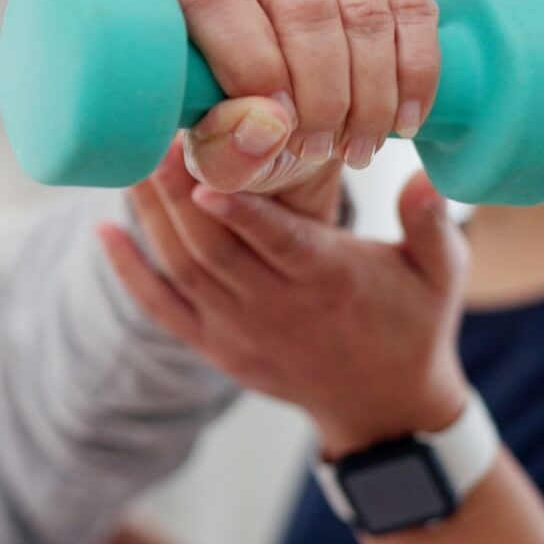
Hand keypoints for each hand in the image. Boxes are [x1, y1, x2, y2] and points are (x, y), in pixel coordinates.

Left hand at [100, 139, 470, 457]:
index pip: (278, 243)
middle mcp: (277, 307)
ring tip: (132, 161)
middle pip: (214, 250)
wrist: (385, 408)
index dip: (240, 212)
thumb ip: (431, 223)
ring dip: (151, 217)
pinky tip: (103, 230)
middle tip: (157, 135)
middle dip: (178, 194)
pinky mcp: (215, 345)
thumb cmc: (414, 323)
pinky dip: (130, 272)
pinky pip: (162, 309)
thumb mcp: (440, 273)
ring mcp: (239, 330)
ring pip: (183, 269)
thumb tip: (425, 176)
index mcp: (329, 281)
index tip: (205, 173)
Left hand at [169, 0, 438, 192]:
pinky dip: (416, 72)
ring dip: (372, 94)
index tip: (280, 127)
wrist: (285, 103)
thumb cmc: (237, 120)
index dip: (252, 64)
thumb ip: (225, 147)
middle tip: (319, 150)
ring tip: (358, 148)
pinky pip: (413, 7)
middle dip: (322, 94)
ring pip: (365, 12)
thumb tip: (270, 125)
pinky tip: (405, 119)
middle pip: (304, 6)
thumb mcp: (215, 151)